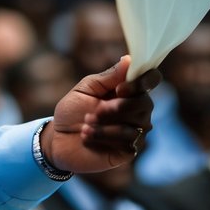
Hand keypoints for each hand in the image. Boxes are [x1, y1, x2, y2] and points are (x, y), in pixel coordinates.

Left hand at [42, 56, 160, 174]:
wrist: (58, 140)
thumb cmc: (72, 112)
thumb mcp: (86, 89)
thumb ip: (108, 77)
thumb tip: (129, 60)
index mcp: (128, 89)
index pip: (152, 79)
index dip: (143, 81)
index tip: (120, 88)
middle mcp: (138, 109)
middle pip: (145, 103)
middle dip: (117, 107)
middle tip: (94, 111)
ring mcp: (136, 130)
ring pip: (135, 123)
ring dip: (105, 124)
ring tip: (85, 125)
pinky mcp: (130, 149)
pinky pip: (128, 141)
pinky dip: (104, 136)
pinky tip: (88, 137)